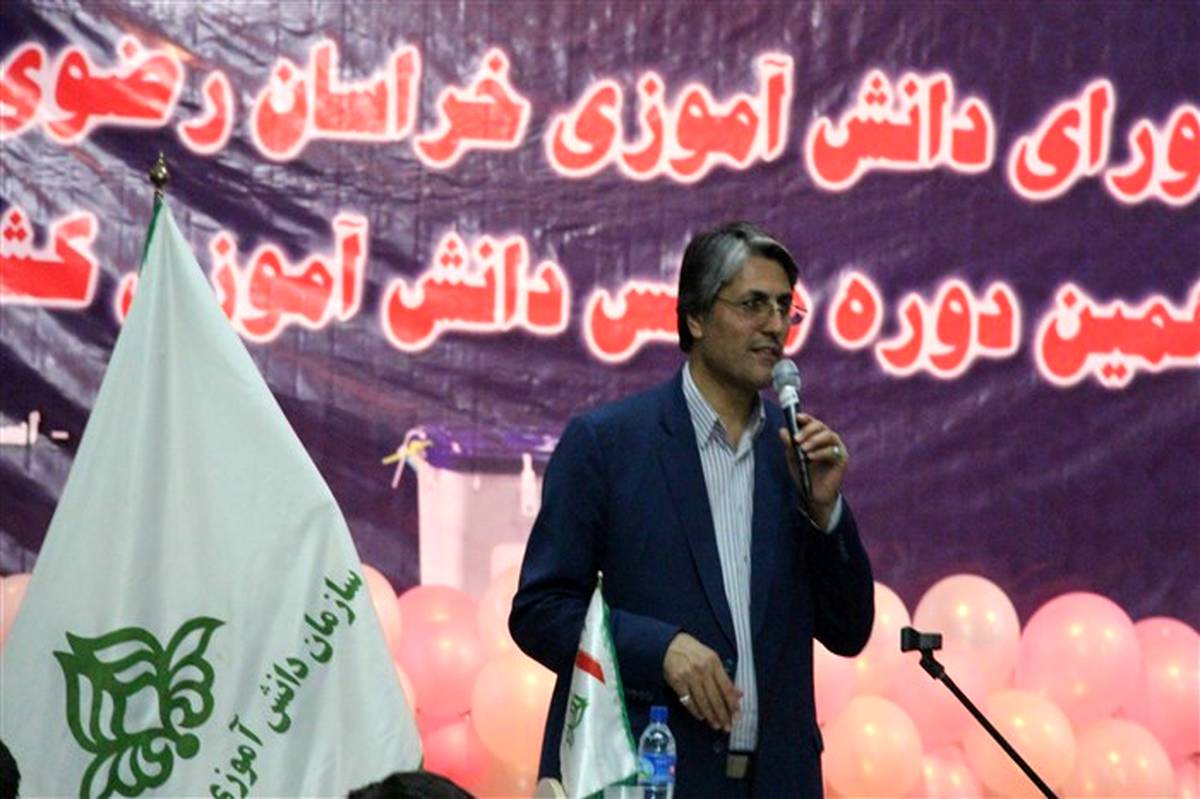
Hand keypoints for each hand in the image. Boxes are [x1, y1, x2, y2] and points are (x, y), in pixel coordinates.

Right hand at [663, 632, 740, 731]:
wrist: (670, 644)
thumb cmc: (693, 651)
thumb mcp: (711, 658)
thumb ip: (724, 676)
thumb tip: (738, 693)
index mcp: (714, 663)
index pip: (727, 688)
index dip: (732, 704)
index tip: (737, 715)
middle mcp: (702, 670)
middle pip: (716, 698)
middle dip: (723, 715)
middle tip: (727, 726)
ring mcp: (689, 677)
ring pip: (703, 702)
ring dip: (711, 716)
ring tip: (716, 725)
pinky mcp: (677, 682)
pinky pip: (688, 701)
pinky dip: (696, 710)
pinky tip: (701, 716)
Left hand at [778, 413, 846, 527]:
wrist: (813, 495)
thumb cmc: (804, 473)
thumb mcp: (793, 458)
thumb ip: (789, 445)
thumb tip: (783, 430)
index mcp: (816, 436)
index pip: (812, 423)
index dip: (806, 418)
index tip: (797, 417)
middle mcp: (828, 439)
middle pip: (821, 427)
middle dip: (808, 431)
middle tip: (796, 439)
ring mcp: (837, 448)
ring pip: (829, 436)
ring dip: (814, 440)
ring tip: (803, 449)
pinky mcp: (842, 459)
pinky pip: (832, 451)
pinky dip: (820, 453)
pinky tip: (810, 457)